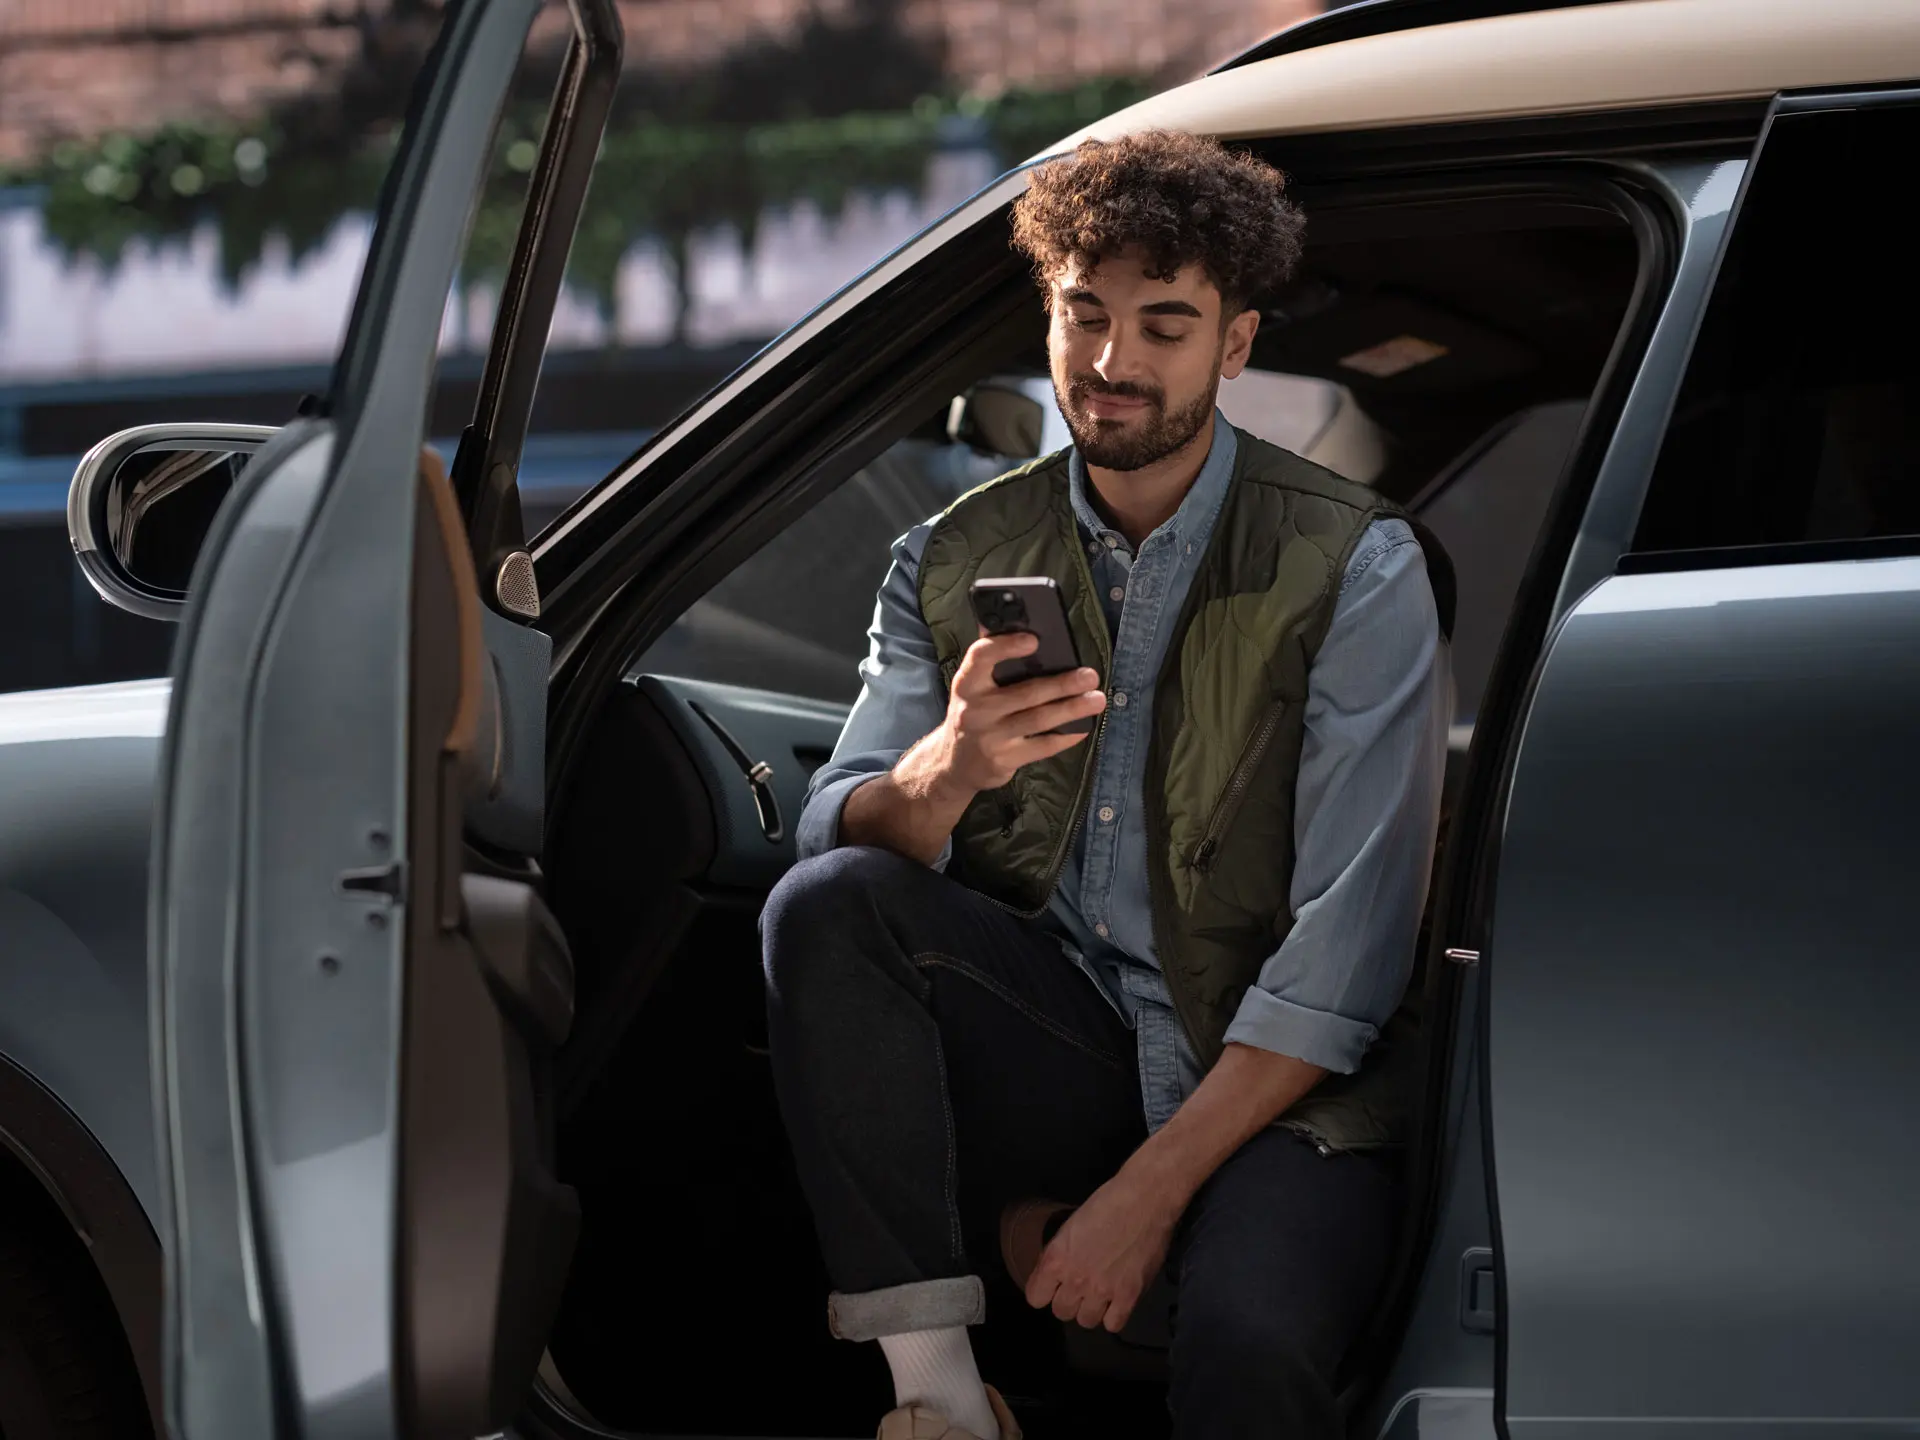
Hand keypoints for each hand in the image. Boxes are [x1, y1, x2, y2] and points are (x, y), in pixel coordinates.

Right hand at [927, 631, 1104, 795]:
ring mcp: (989, 737)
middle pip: (1025, 693)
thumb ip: (992, 659)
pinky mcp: (1004, 760)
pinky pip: (1042, 746)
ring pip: (1038, 719)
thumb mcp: (972, 686)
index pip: (981, 657)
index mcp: (967, 683)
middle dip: (1062, 683)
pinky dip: (1066, 736)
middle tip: (1090, 675)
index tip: (1034, 639)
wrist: (955, 764)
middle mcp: (975, 710)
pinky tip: (1083, 727)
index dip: (1006, 646)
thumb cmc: (973, 713)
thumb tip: (1017, 621)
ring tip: (1097, 699)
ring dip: (1072, 708)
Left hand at [1024, 1168, 1181, 1333]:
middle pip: (1061, 1312)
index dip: (1044, 1291)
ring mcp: (1102, 1291)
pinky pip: (1113, 1325)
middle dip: (1069, 1300)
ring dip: (1092, 1309)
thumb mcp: (1070, 1226)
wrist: (1144, 1200)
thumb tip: (1053, 1275)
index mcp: (1056, 1259)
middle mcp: (1075, 1279)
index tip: (1054, 1285)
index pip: (1035, 1298)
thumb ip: (1059, 1255)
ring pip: (1086, 1321)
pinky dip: (1114, 1315)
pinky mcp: (1129, 1296)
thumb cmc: (1107, 1203)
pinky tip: (1118, 1300)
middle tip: (1081, 1286)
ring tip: (1101, 1293)